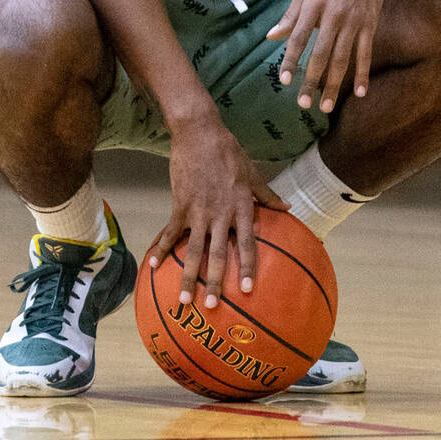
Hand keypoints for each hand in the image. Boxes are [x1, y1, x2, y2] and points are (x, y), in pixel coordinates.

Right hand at [148, 115, 286, 307]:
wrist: (199, 133)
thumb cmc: (229, 152)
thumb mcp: (252, 172)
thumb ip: (268, 195)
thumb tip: (287, 209)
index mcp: (241, 206)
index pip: (247, 243)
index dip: (247, 267)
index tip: (247, 290)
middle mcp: (221, 213)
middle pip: (218, 254)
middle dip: (214, 282)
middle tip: (211, 306)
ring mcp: (198, 211)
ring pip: (193, 250)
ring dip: (188, 276)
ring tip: (183, 300)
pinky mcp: (179, 205)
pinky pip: (170, 233)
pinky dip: (162, 250)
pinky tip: (154, 267)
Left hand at [266, 0, 386, 113]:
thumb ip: (291, 14)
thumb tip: (271, 37)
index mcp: (314, 4)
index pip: (299, 37)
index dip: (291, 60)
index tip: (284, 81)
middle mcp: (334, 15)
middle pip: (321, 53)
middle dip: (311, 80)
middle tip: (303, 103)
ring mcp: (354, 21)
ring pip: (342, 58)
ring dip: (333, 84)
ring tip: (325, 106)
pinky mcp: (370, 24)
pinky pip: (365, 53)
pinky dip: (362, 74)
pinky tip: (358, 93)